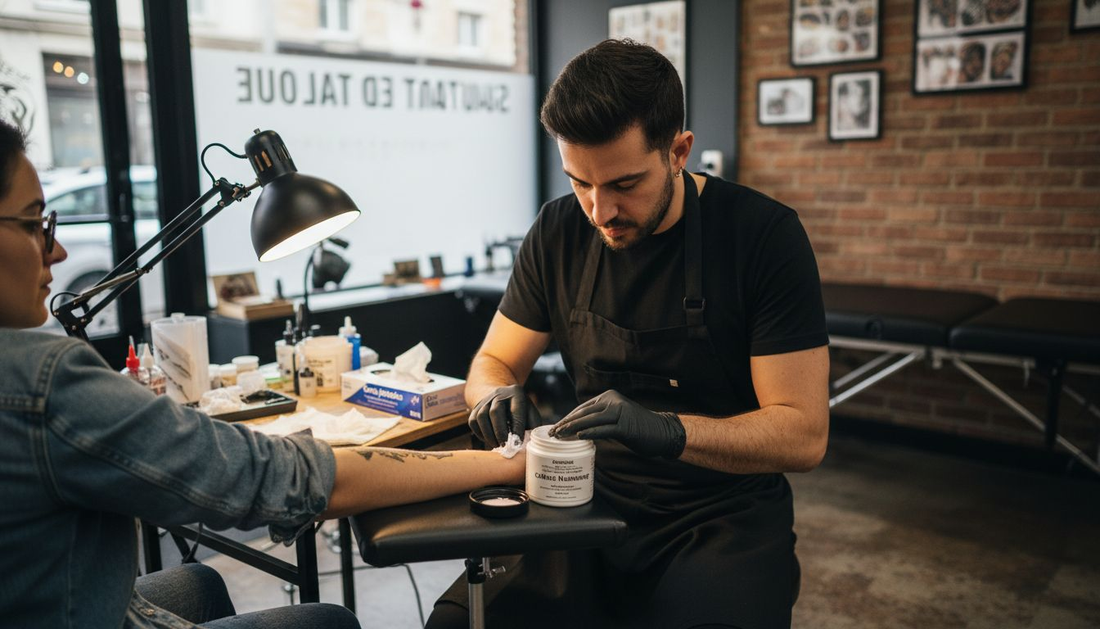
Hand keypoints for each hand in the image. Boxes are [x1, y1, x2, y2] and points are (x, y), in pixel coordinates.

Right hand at [469, 385, 543, 447]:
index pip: (516, 410)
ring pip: (482, 417)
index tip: (518, 442)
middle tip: (504, 445)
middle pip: (495, 411)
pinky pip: (473, 422)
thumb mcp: (530, 412)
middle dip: (500, 431)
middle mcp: (499, 394)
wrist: (502, 397)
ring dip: (488, 434)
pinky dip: (480, 433)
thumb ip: (532, 425)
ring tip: (496, 445)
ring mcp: (485, 400)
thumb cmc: (520, 410)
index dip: (517, 427)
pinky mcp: (475, 408)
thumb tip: (529, 442)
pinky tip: (489, 440)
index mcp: (516, 393)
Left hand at [550, 390, 685, 458]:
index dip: (568, 418)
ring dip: (573, 429)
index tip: (556, 427)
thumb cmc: (638, 427)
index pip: (583, 408)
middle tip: (553, 433)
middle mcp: (613, 401)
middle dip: (566, 423)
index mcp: (609, 397)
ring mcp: (620, 412)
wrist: (663, 431)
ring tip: (560, 436)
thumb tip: (580, 429)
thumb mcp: (617, 418)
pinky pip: (604, 430)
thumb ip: (601, 419)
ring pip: (590, 420)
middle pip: (584, 413)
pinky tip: (579, 437)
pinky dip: (590, 433)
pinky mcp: (625, 426)